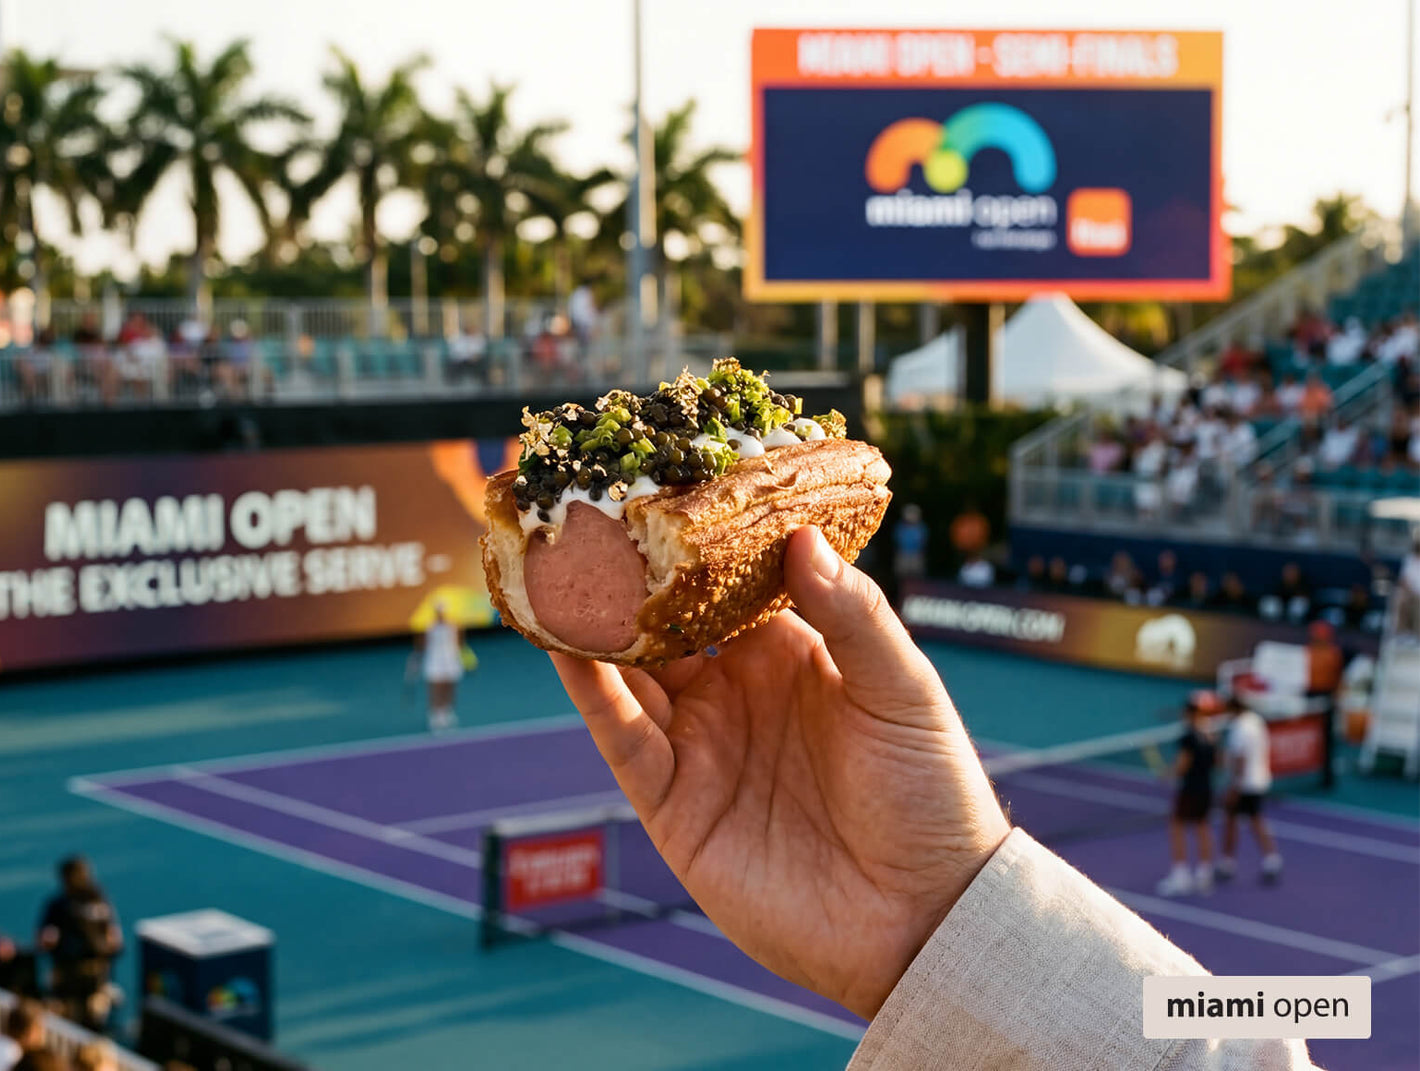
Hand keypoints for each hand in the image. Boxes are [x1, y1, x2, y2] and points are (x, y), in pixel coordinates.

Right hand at [551, 526, 1009, 1019]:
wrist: (922, 918)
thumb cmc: (930, 796)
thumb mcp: (902, 691)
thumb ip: (852, 615)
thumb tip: (799, 537)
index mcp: (790, 655)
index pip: (727, 583)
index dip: (696, 540)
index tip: (666, 484)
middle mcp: (736, 692)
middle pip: (665, 621)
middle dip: (626, 574)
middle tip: (586, 512)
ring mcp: (701, 745)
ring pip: (629, 672)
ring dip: (593, 624)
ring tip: (557, 563)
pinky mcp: (674, 804)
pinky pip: (622, 738)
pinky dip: (591, 692)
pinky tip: (567, 644)